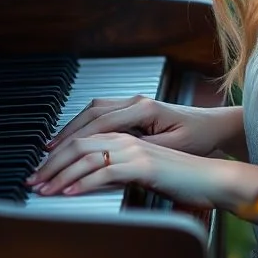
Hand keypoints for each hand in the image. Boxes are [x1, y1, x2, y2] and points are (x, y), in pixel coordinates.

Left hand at [26, 132, 221, 207]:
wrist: (213, 179)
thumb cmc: (183, 178)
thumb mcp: (145, 172)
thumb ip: (121, 171)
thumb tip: (95, 181)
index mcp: (127, 136)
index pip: (83, 139)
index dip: (58, 154)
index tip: (41, 171)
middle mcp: (128, 138)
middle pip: (78, 144)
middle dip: (50, 164)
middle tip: (31, 181)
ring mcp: (135, 150)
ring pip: (86, 157)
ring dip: (59, 175)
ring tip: (42, 190)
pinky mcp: (143, 166)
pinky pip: (105, 172)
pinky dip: (81, 183)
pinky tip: (67, 194)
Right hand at [45, 96, 242, 158]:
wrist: (213, 126)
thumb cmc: (198, 137)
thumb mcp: (172, 148)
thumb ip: (143, 149)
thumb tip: (114, 156)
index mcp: (145, 109)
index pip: (101, 124)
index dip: (76, 140)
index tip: (57, 155)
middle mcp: (136, 101)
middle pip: (91, 114)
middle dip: (66, 134)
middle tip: (44, 156)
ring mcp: (134, 102)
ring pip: (93, 110)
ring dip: (72, 128)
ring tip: (52, 148)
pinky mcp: (134, 108)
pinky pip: (102, 113)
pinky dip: (84, 125)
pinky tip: (74, 138)